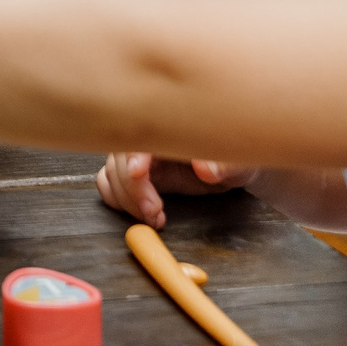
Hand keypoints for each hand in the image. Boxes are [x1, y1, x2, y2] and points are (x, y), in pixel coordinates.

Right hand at [95, 152, 258, 226]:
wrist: (230, 168)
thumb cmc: (234, 159)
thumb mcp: (237, 163)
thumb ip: (222, 165)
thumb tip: (205, 169)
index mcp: (168, 127)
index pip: (139, 137)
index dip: (133, 155)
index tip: (138, 174)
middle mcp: (147, 139)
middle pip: (119, 159)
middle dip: (132, 190)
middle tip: (155, 213)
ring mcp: (137, 156)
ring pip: (111, 173)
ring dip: (126, 200)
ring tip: (155, 218)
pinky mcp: (134, 174)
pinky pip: (109, 182)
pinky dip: (118, 200)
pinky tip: (142, 213)